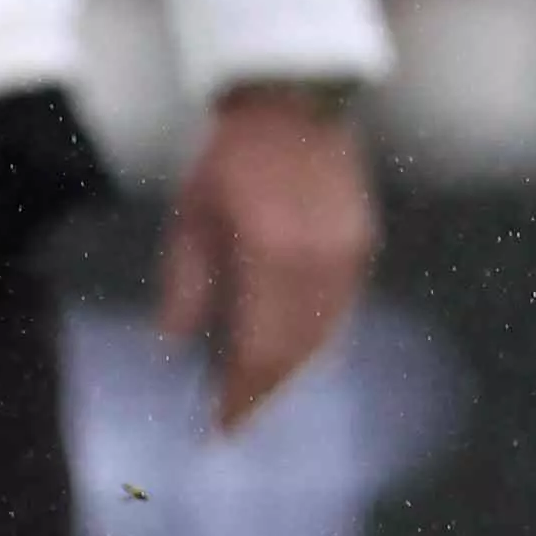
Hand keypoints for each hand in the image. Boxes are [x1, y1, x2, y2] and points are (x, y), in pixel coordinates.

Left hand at [159, 81, 375, 434]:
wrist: (293, 106)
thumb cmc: (230, 161)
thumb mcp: (191, 219)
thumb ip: (185, 285)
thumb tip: (173, 345)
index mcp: (270, 253)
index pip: (258, 347)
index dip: (241, 394)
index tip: (219, 428)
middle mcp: (318, 261)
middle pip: (295, 352)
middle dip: (264, 395)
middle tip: (235, 426)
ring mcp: (348, 255)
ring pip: (324, 339)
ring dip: (291, 376)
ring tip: (257, 402)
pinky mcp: (362, 248)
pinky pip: (339, 314)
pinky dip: (315, 345)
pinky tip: (290, 361)